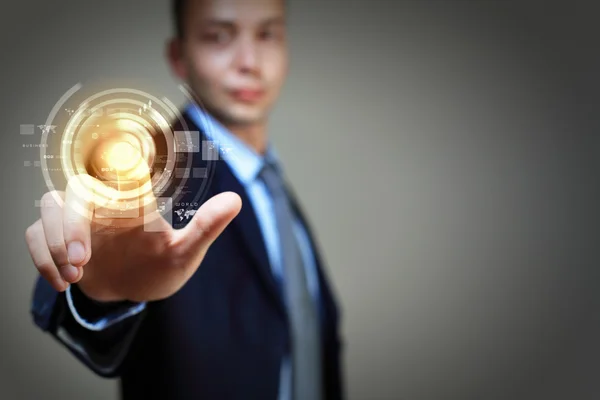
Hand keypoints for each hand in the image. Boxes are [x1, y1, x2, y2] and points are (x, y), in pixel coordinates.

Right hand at [25, 174, 241, 301]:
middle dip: (70, 225)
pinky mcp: (57, 241)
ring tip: (74, 274)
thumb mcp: (185, 252)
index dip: (116, 159)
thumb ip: (206, 227)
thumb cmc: (160, 266)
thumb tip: (236, 199)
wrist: (134, 292)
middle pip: (74, 191)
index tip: (118, 164)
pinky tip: (62, 281)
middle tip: (81, 260)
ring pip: (49, 210)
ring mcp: (77, 223)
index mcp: (133, 199)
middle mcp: (103, 203)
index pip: (121, 168)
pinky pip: (35, 236)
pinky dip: (42, 257)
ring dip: (54, 242)